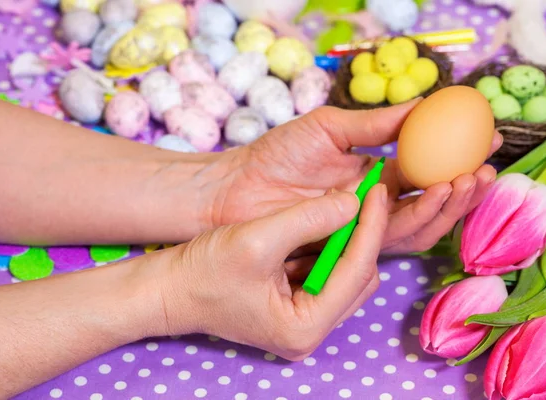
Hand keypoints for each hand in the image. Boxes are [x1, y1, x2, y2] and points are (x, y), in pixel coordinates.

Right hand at [152, 185, 387, 359]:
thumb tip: (353, 202)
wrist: (168, 289)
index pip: (357, 271)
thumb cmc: (203, 272)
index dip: (370, 227)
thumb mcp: (257, 239)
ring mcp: (302, 323)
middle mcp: (310, 332)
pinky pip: (328, 276)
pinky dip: (331, 249)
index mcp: (304, 327)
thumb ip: (307, 219)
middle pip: (359, 279)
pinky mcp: (294, 309)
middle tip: (365, 197)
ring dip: (348, 241)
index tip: (377, 191)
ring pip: (347, 277)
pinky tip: (327, 224)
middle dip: (364, 236)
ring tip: (349, 206)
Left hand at [211, 101, 502, 253]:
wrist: (238, 189)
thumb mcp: (328, 128)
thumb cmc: (276, 155)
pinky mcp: (350, 246)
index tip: (486, 143)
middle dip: (460, 190)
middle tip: (482, 171)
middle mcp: (375, 203)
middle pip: (430, 202)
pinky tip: (433, 197)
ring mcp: (364, 227)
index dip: (458, 159)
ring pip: (418, 224)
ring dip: (445, 206)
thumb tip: (424, 104)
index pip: (426, 169)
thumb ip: (374, 124)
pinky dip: (415, 219)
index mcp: (375, 173)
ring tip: (462, 183)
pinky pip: (391, 238)